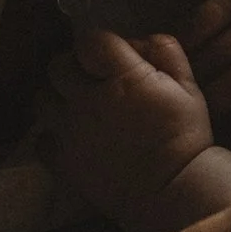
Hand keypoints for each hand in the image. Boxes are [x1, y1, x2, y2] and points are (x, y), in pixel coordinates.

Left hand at [40, 30, 215, 230]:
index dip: (97, 44)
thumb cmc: (184, 136)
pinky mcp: (62, 162)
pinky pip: (41, 140)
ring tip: (79, 109)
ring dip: (58, 99)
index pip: (89, 40)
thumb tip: (138, 40)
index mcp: (121, 77)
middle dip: (73, 67)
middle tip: (92, 80)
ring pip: (42, 99)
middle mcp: (88, 100)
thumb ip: (165, 53)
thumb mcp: (189, 87)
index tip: (109, 56)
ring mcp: (70, 132)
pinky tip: (73, 140)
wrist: (172, 191)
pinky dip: (53, 138)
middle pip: (57, 66)